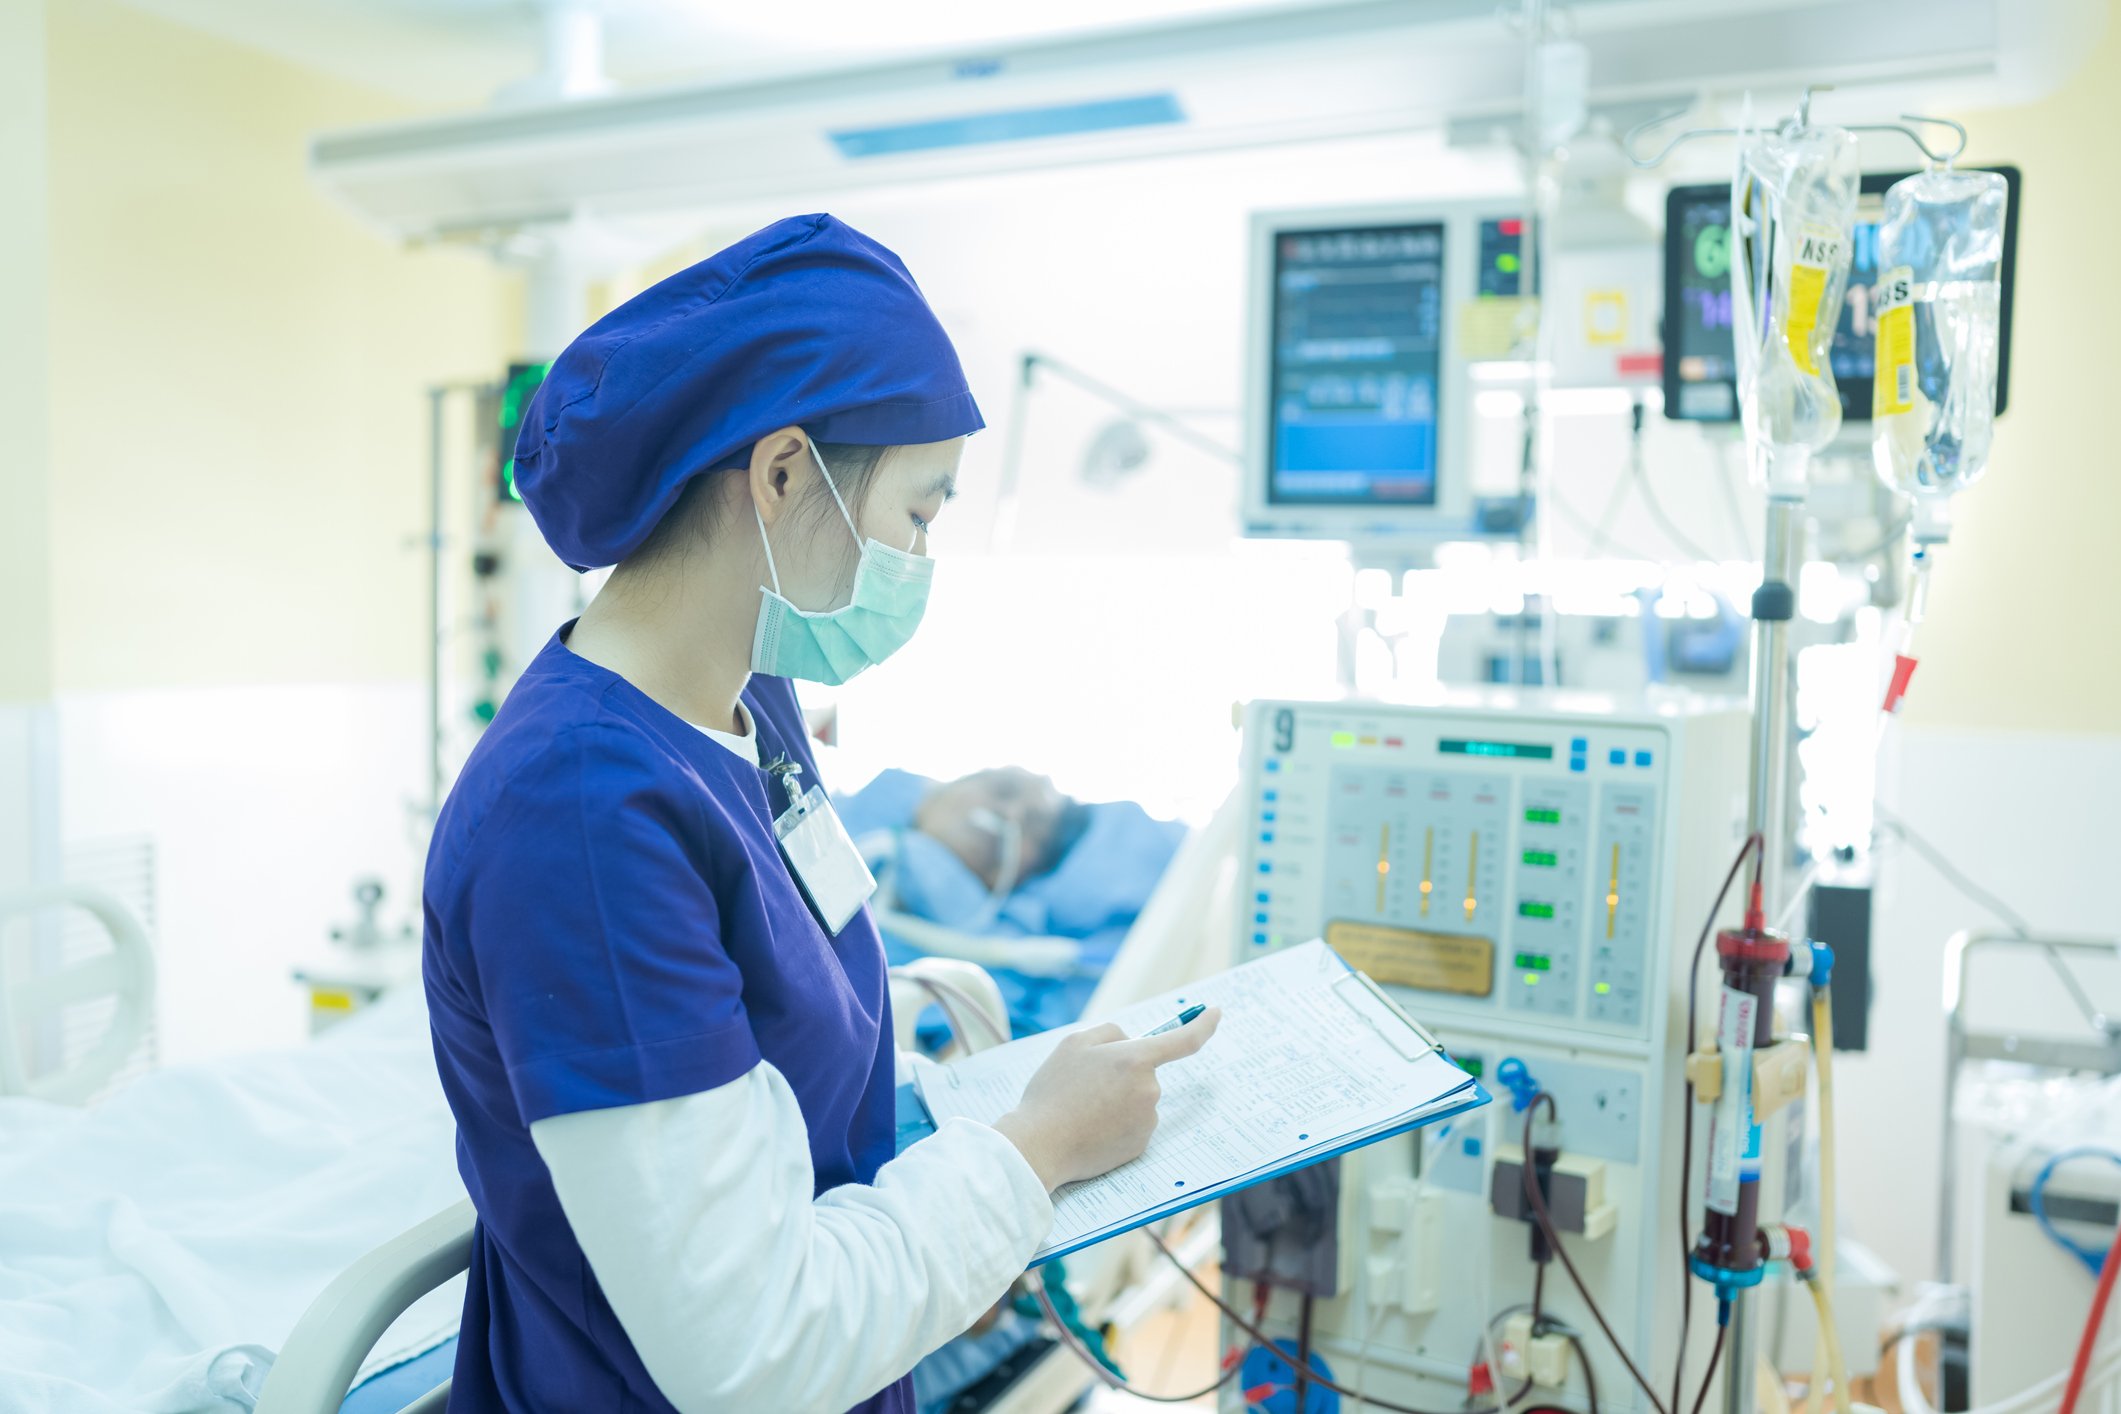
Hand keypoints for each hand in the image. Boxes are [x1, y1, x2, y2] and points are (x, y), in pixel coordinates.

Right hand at [991, 1010, 1221, 1190]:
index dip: (1204, 1024)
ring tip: (1082, 1109)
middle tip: (1084, 1085)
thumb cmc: (1054, 1091)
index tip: (1217, 1013)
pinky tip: (1091, 1129)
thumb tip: (1129, 1042)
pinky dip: (1116, 1124)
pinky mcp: (1141, 1146)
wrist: (1040, 1145)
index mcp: (1135, 1059)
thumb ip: (1109, 1033)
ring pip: (1138, 1099)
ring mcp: (1147, 1121)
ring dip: (1117, 1100)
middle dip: (1121, 1073)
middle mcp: (1149, 1090)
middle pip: (1144, 1072)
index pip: (1184, 1039)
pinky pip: (1134, 1125)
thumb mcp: (1073, 1044)